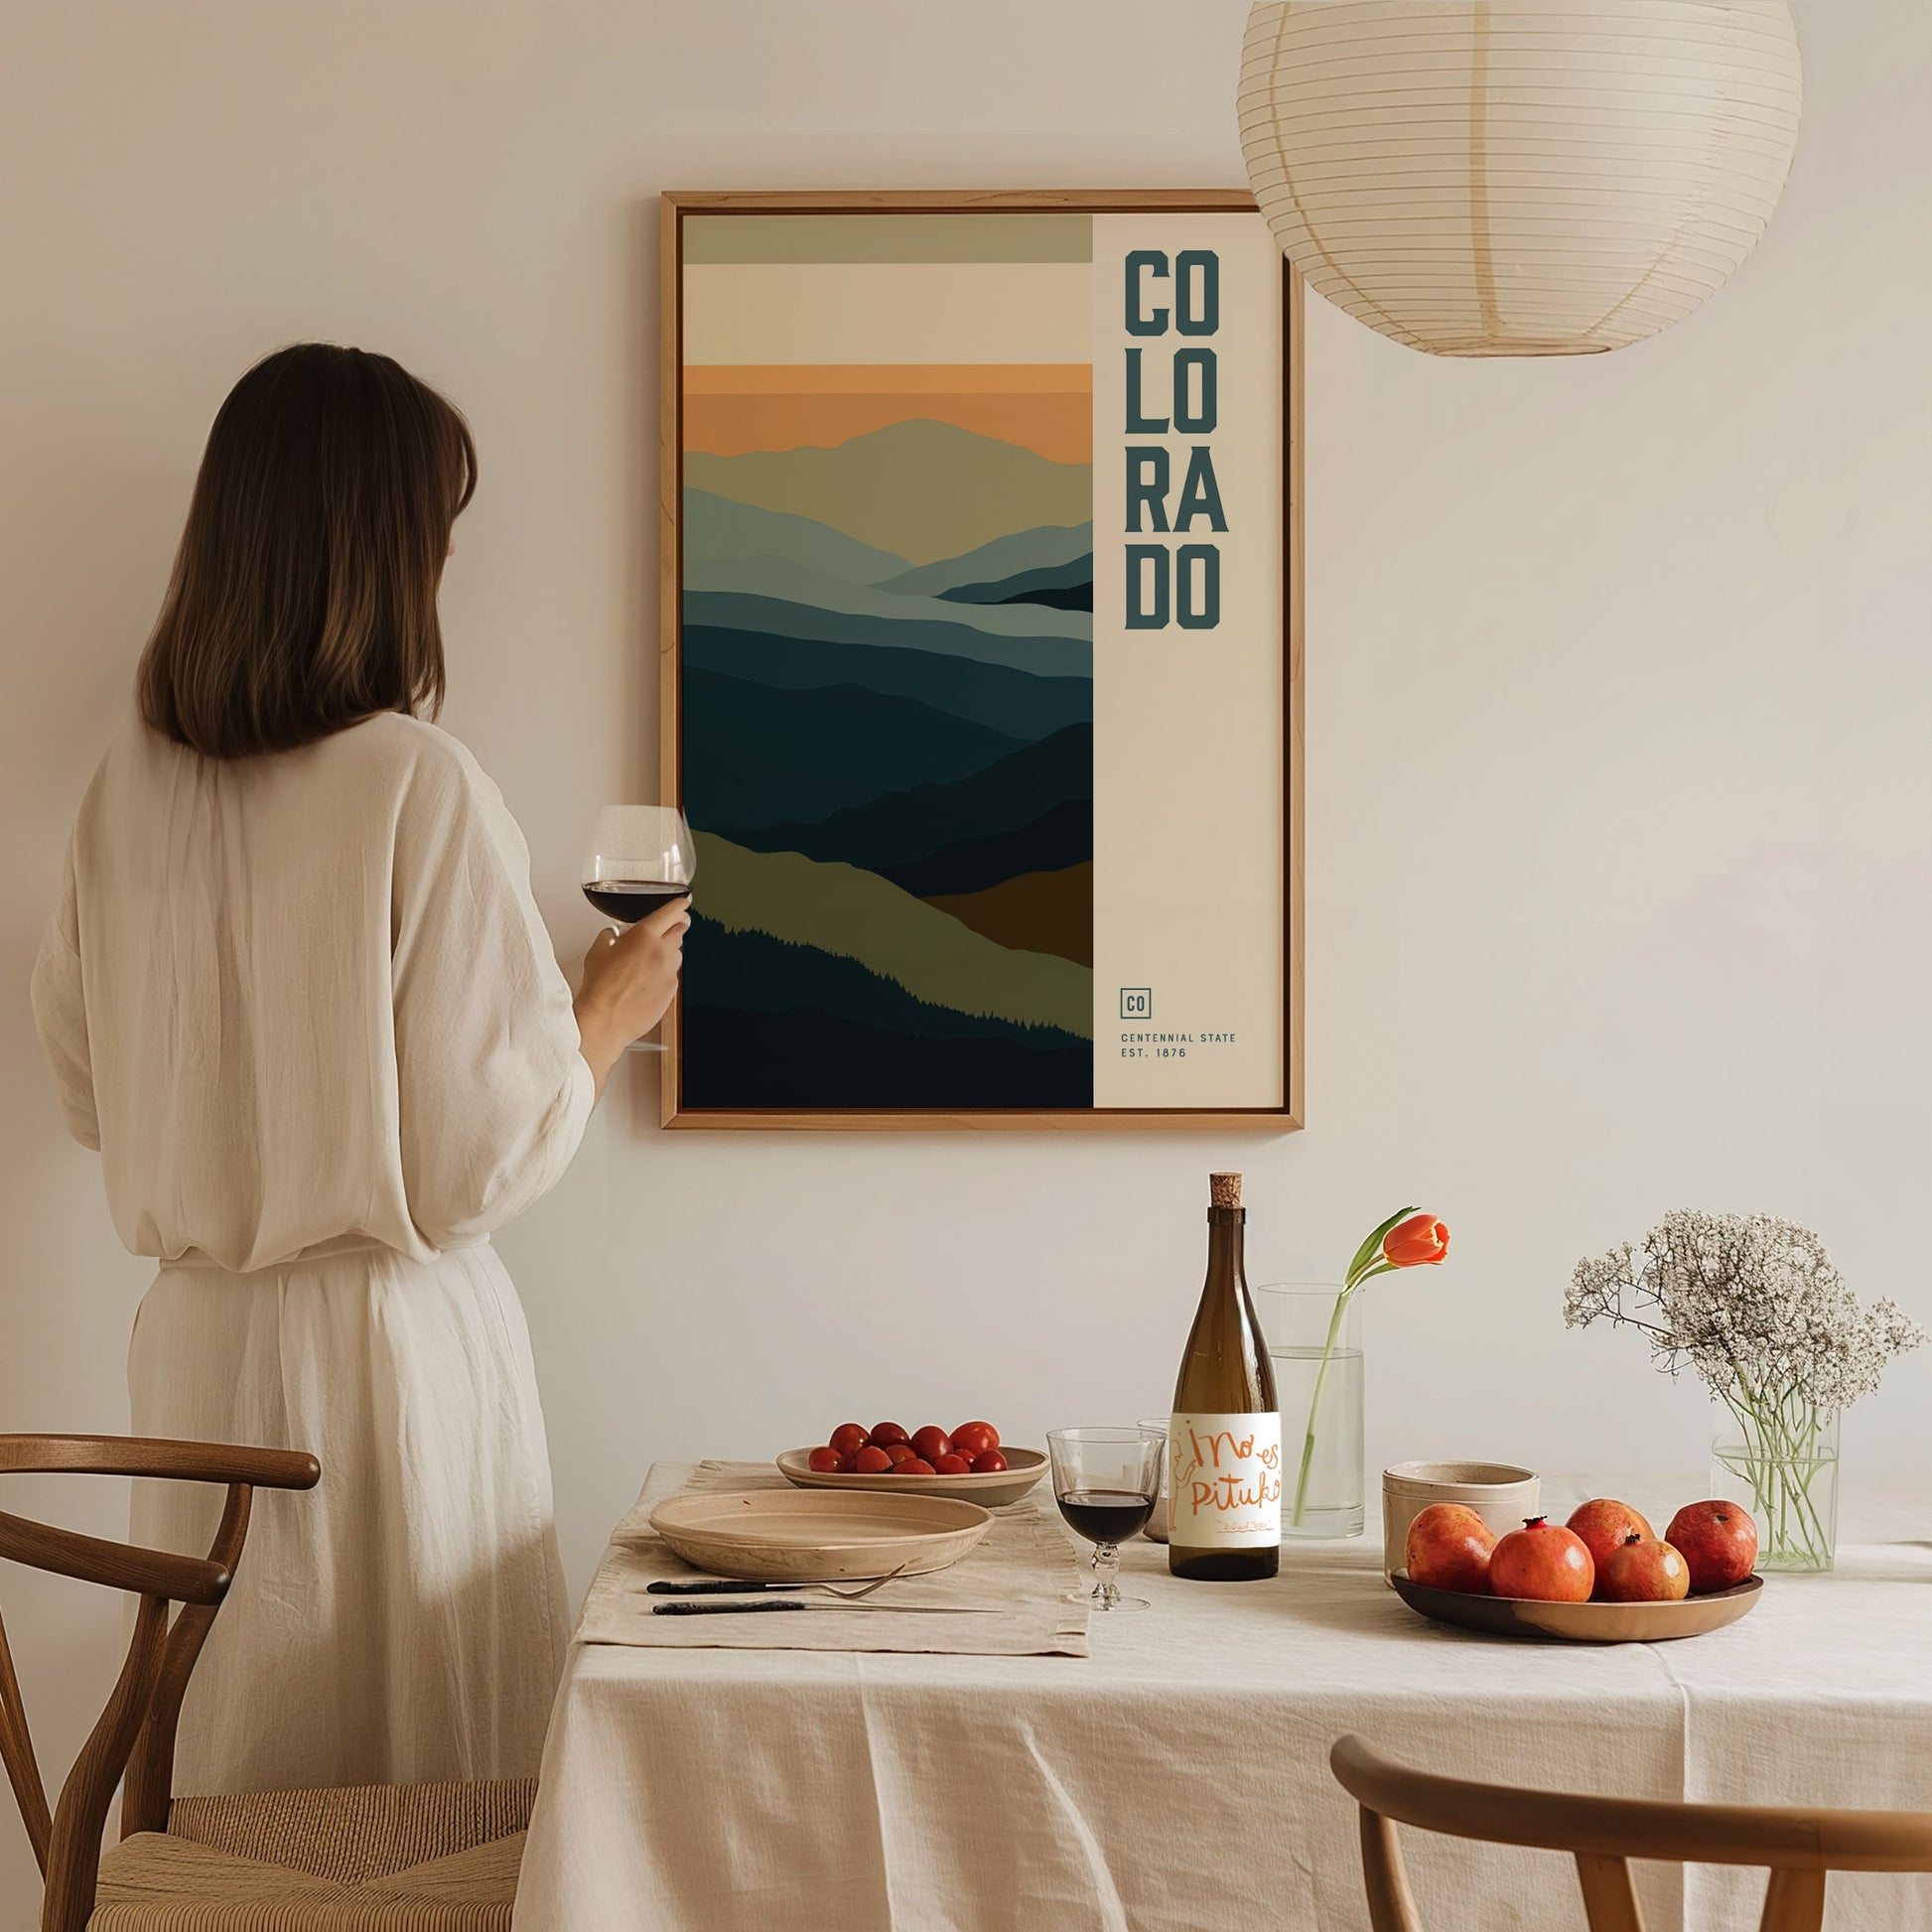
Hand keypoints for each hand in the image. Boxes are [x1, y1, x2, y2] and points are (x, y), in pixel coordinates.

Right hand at [574, 895, 689, 1094]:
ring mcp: (670, 973)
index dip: (679, 905)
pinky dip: (664, 975)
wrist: (605, 1020)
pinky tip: (647, 982)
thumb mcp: (597, 952)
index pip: (671, 912)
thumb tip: (612, 935)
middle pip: (679, 931)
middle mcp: (662, 952)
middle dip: (676, 927)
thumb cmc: (600, 987)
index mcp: (644, 935)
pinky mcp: (672, 992)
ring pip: (677, 955)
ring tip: (649, 961)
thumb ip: (609, 937)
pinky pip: (672, 977)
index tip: (683, 903)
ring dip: (668, 953)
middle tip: (670, 928)